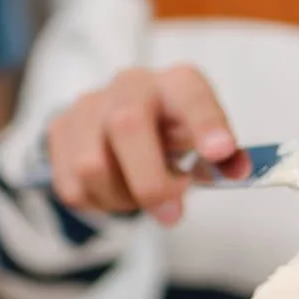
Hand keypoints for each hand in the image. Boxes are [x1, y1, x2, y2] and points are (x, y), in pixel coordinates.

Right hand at [47, 65, 249, 223]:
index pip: (192, 95)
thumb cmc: (173, 135)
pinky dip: (98, 203)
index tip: (221, 152)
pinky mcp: (59, 131)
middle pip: (127, 126)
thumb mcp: (204, 141)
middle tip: (171, 214)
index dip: (206, 123)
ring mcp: (89, 105)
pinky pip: (72, 185)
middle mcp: (131, 84)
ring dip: (121, 198)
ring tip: (140, 198)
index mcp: (176, 84)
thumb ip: (223, 157)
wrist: (120, 124)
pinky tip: (115, 194)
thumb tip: (239, 170)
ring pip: (92, 165)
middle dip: (149, 181)